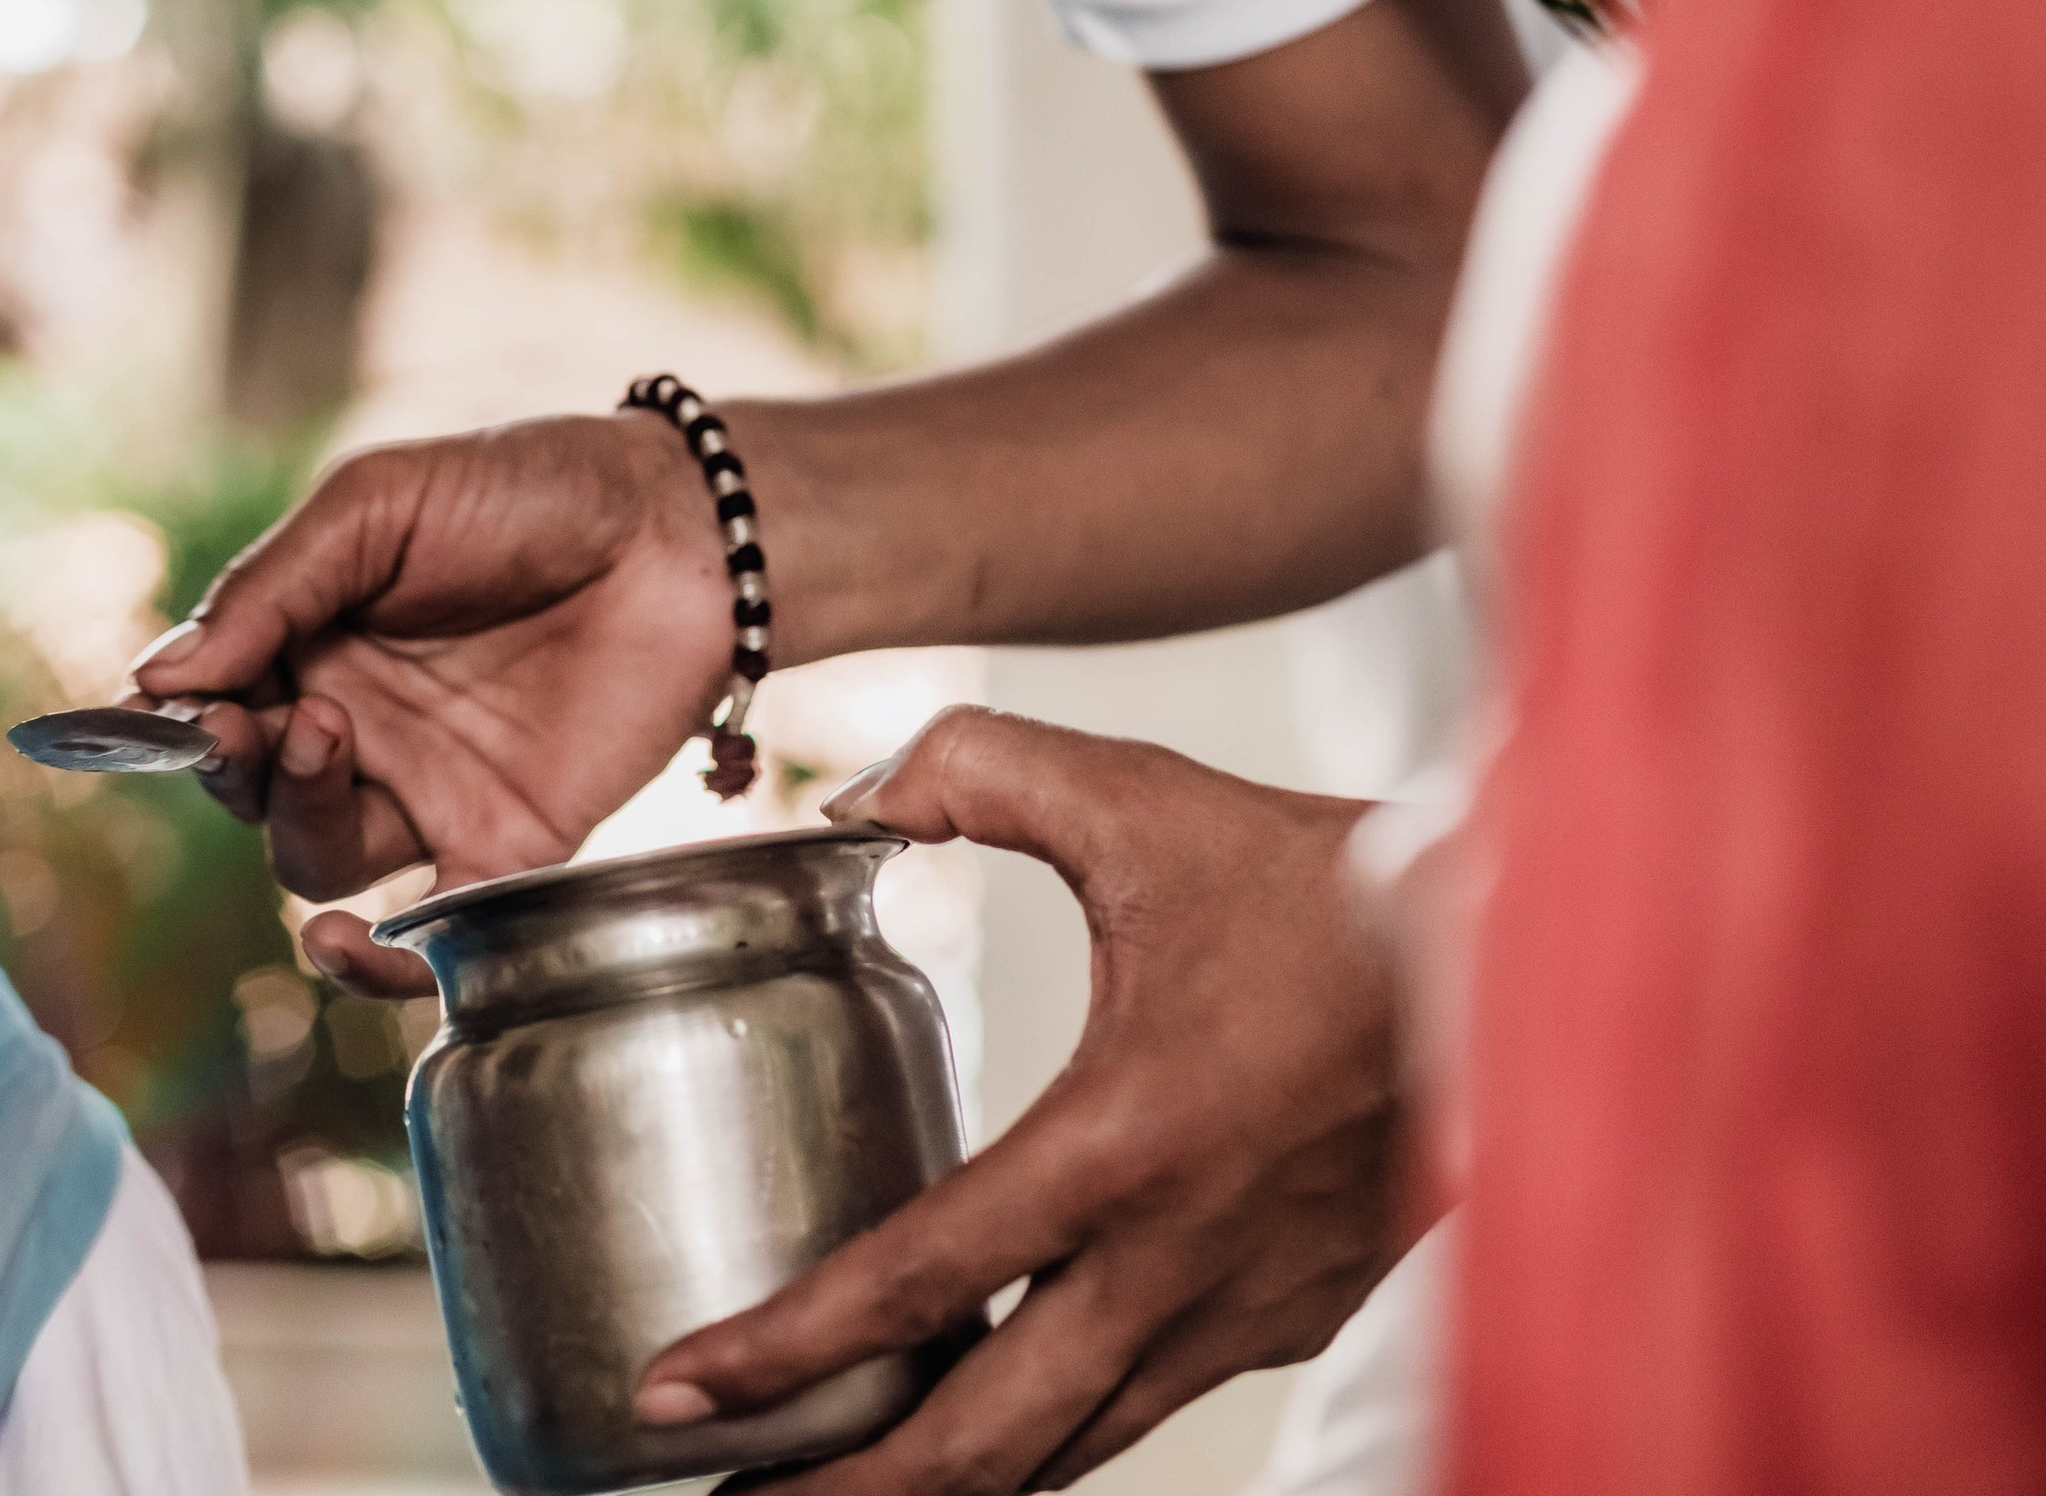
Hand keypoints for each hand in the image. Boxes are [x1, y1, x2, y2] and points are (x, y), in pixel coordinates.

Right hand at [135, 414, 728, 990]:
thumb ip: (274, 584)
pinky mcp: (502, 847)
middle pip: (250, 786)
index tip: (177, 704)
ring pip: (312, 854)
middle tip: (249, 720)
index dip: (181, 711)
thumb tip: (160, 676)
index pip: (215, 698)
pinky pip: (421, 934)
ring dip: (291, 812)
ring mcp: (427, 790)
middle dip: (230, 759)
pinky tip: (337, 943)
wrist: (682, 529)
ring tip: (325, 732)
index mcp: (318, 636)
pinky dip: (372, 965)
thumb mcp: (382, 501)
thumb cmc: (533, 487)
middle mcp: (360, 724)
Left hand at [632, 707, 1400, 1493]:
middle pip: (977, 1445)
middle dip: (834, 1495)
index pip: (917, 1282)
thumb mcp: (1138, 797)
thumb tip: (856, 790)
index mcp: (1121, 1143)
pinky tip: (991, 1421)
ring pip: (1065, 1456)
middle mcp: (1175, 1262)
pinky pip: (1144, 1410)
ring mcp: (1240, 1311)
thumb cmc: (1325, 880)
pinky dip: (1051, 1439)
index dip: (780, 1353)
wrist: (1513, 957)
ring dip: (940, 1488)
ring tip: (826, 1495)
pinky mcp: (1288, 1320)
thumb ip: (978, 768)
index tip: (676, 1392)